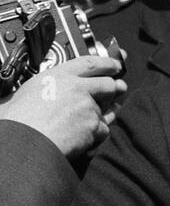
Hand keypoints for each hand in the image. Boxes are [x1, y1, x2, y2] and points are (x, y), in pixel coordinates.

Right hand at [0, 55, 124, 157]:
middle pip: (107, 84)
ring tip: (93, 118)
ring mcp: (88, 107)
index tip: (115, 64)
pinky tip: (85, 136)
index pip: (89, 63)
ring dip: (104, 113)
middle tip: (117, 89)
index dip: (106, 63)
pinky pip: (104, 129)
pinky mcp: (94, 126)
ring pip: (107, 109)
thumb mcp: (19, 95)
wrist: (25, 142)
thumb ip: (34, 92)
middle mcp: (77, 89)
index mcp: (57, 76)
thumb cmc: (17, 121)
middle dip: (114, 87)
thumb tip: (21, 97)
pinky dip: (97, 133)